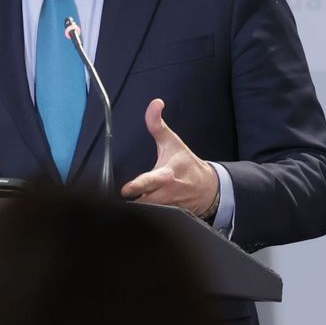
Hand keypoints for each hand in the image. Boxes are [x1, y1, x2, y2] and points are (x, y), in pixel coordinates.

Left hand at [120, 98, 220, 218]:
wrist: (209, 188)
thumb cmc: (186, 164)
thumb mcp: (173, 142)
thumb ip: (157, 124)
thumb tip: (155, 103)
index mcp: (166, 176)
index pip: (149, 183)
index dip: (136, 187)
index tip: (125, 190)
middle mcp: (165, 195)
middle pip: (142, 203)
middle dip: (130, 203)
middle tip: (115, 200)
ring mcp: (167, 209)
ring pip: (146, 214)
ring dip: (134, 212)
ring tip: (121, 208)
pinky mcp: (168, 218)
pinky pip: (153, 221)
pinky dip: (142, 219)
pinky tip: (133, 215)